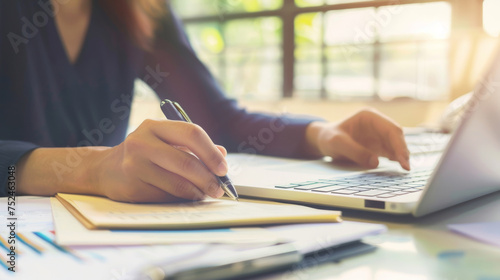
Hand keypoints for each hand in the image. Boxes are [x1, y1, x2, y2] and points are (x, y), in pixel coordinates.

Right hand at [90, 119, 227, 202]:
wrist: (106, 169)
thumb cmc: (145, 153)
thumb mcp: (166, 141)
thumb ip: (194, 146)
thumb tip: (222, 155)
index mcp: (155, 126)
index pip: (191, 133)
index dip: (211, 152)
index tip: (223, 168)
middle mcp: (142, 143)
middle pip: (186, 162)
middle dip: (208, 179)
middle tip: (219, 189)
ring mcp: (134, 166)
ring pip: (177, 184)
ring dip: (197, 192)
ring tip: (204, 193)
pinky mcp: (132, 188)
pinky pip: (166, 197)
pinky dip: (181, 199)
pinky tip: (185, 197)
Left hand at [305, 108, 409, 169]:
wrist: (323, 141)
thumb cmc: (328, 137)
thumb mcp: (336, 143)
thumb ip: (354, 152)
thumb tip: (375, 162)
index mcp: (369, 116)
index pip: (390, 129)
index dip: (399, 144)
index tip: (402, 159)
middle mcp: (377, 123)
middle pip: (396, 136)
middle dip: (403, 151)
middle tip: (406, 168)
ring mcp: (378, 134)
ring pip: (396, 144)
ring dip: (401, 156)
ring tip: (404, 169)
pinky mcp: (378, 145)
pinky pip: (391, 151)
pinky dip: (396, 159)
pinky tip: (399, 167)